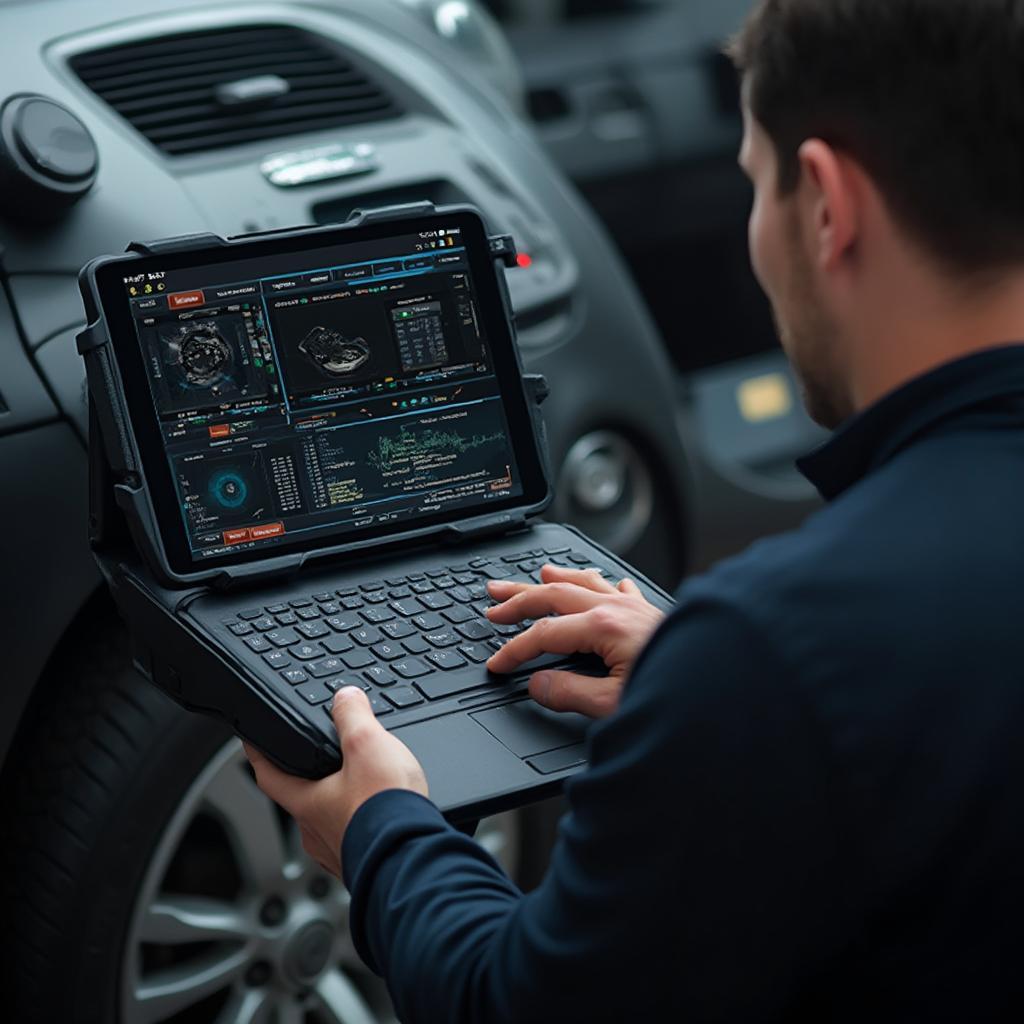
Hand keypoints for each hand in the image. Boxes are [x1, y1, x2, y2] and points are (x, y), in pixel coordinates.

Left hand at [243, 686, 427, 877]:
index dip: (258, 755)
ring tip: (363, 785)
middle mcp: (317, 832)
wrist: (414, 855)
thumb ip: (352, 715)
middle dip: (312, 779)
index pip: (269, 775)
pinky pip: (356, 837)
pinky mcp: (364, 862)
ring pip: (331, 820)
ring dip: (341, 802)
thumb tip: (345, 697)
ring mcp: (340, 851)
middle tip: (322, 761)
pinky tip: (382, 812)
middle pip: (303, 799)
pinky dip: (364, 822)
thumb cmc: (385, 809)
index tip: (252, 743)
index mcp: (307, 804)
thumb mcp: (367, 743)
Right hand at [485, 564, 665, 718]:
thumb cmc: (679, 695)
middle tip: (493, 601)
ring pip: (586, 583)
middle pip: (556, 595)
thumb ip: (569, 693)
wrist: (727, 685)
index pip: (544, 634)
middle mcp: (617, 608)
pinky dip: (602, 584)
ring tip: (536, 576)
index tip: (496, 664)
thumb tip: (537, 685)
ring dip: (556, 579)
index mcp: (603, 626)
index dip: (514, 649)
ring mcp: (634, 607)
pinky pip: (619, 589)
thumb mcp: (614, 704)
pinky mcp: (651, 614)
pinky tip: (604, 583)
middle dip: (520, 598)